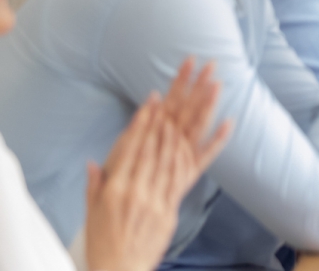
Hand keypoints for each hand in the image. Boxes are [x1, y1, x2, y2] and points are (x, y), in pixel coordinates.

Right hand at [83, 67, 225, 270]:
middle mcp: (140, 187)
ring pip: (182, 146)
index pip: (133, 145)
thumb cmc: (103, 243)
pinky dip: (213, 145)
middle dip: (178, 102)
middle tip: (192, 75)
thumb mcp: (91, 212)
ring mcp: (160, 195)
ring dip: (199, 113)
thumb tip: (96, 161)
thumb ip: (96, 183)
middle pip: (162, 137)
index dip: (145, 119)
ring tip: (212, 86)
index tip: (157, 95)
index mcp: (117, 186)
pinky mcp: (174, 203)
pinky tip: (227, 124)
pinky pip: (196, 170)